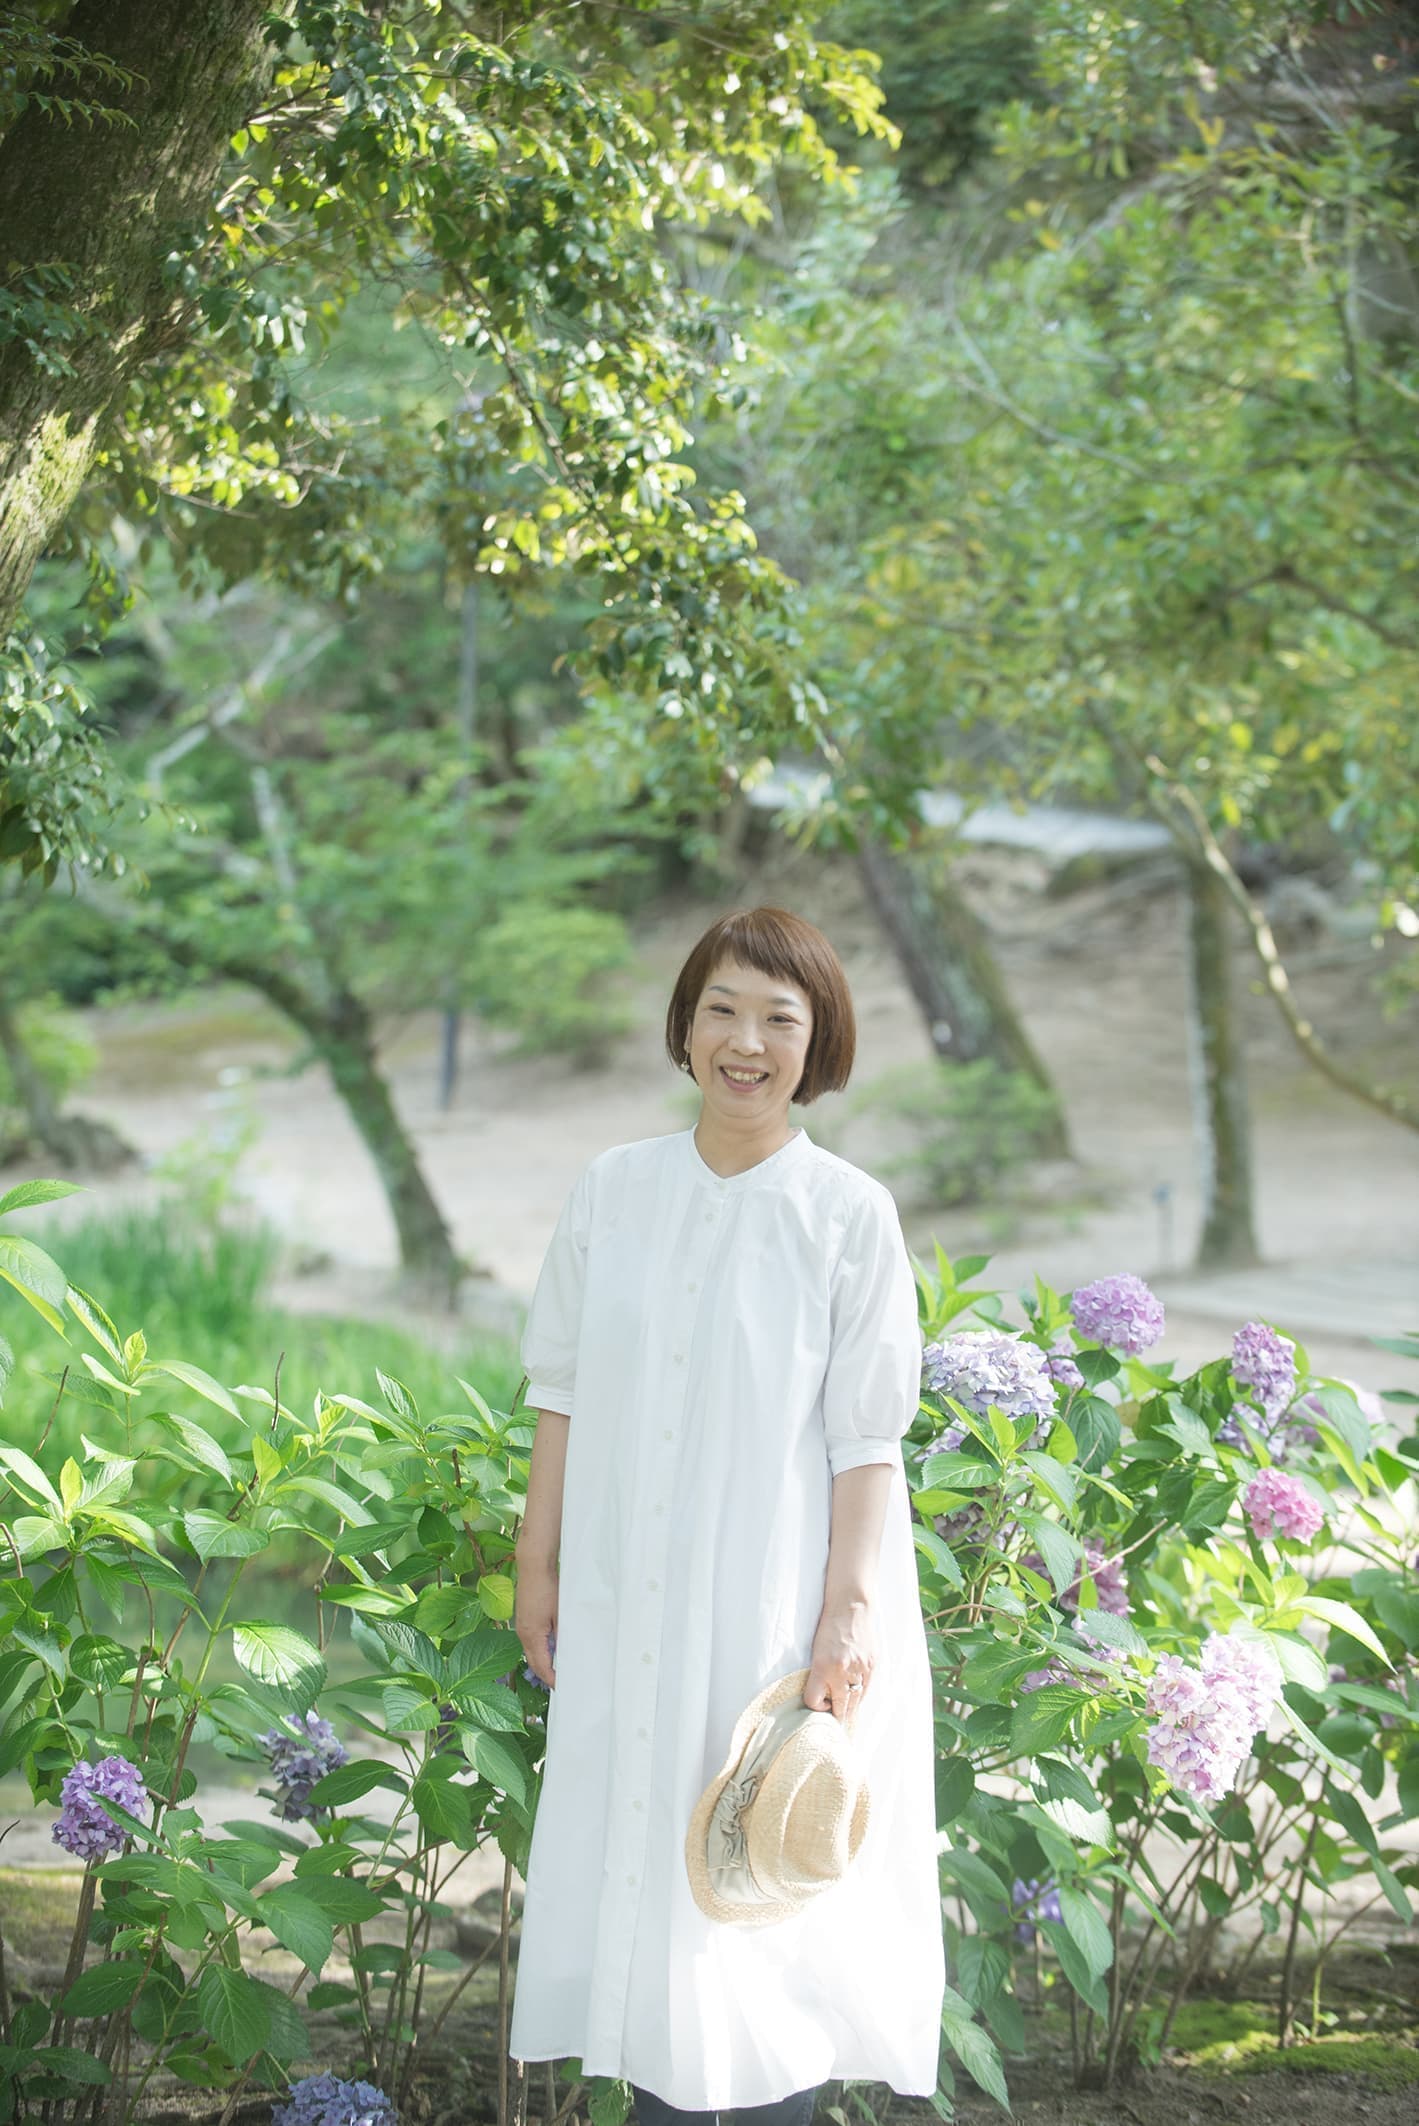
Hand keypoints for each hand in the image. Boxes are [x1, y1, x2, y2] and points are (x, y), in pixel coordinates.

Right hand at [514, 1557, 558, 1688]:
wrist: (533, 1565)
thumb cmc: (547, 1587)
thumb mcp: (560, 1614)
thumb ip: (563, 1636)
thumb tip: (567, 1653)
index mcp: (531, 1635)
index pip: (541, 1666)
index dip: (551, 1678)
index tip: (561, 1686)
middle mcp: (522, 1633)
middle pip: (533, 1662)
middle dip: (545, 1674)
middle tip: (559, 1682)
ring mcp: (520, 1626)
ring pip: (531, 1652)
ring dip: (542, 1661)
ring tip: (558, 1667)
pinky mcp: (522, 1618)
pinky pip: (530, 1641)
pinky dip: (540, 1648)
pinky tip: (551, 1647)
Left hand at [803, 1598, 875, 1722]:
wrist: (851, 1606)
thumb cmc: (829, 1626)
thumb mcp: (816, 1650)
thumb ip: (820, 1674)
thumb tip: (824, 1696)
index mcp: (822, 1666)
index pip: (814, 1701)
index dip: (815, 1705)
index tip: (817, 1702)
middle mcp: (841, 1671)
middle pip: (838, 1708)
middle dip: (835, 1716)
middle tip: (834, 1722)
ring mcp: (859, 1669)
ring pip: (855, 1703)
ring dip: (849, 1709)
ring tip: (845, 1713)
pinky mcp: (872, 1665)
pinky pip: (866, 1690)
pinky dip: (860, 1696)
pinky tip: (856, 1696)